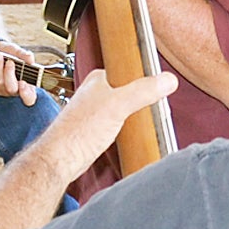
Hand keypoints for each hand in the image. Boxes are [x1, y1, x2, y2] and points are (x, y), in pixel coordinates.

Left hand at [0, 40, 38, 105]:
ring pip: (0, 83)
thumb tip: (30, 58)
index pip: (29, 98)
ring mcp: (3, 90)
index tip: (23, 83)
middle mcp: (15, 90)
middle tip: (10, 62)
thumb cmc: (11, 53)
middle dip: (9, 74)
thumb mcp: (17, 51)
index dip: (26, 94)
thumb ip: (24, 55)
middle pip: (12, 89)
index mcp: (27, 85)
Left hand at [23, 68, 176, 180]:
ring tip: (147, 119)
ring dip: (137, 113)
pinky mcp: (96, 126)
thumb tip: (168, 80)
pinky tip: (131, 131)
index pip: (131, 70)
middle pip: (130, 89)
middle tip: (157, 107)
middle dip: (145, 98)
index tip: (163, 86)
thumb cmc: (79, 132)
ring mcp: (95, 109)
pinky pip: (119, 121)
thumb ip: (143, 91)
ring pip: (125, 106)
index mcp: (99, 78)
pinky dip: (128, 125)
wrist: (61, 159)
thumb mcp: (118, 106)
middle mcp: (96, 91)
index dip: (148, 78)